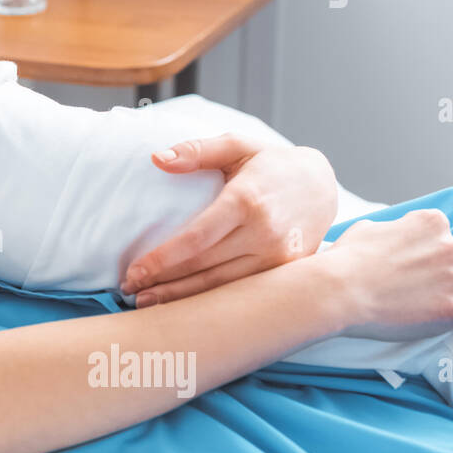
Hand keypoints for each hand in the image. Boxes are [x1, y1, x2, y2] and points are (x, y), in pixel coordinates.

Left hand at [120, 134, 337, 305]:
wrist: (323, 184)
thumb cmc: (272, 164)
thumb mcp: (237, 146)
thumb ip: (197, 151)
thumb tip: (158, 158)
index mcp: (246, 201)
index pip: (197, 238)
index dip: (163, 259)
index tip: (134, 271)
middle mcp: (264, 233)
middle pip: (205, 267)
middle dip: (163, 282)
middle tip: (129, 291)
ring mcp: (278, 257)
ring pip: (222, 286)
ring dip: (182, 299)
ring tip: (146, 303)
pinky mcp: (285, 272)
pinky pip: (242, 291)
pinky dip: (211, 301)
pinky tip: (184, 306)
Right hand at [322, 209, 452, 338]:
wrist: (336, 292)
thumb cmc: (345, 260)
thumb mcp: (366, 228)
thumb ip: (394, 229)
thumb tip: (395, 234)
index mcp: (431, 223)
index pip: (447, 236)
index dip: (431, 252)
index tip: (415, 263)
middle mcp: (449, 248)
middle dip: (450, 272)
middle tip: (423, 286)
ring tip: (427, 305)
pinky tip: (448, 319)